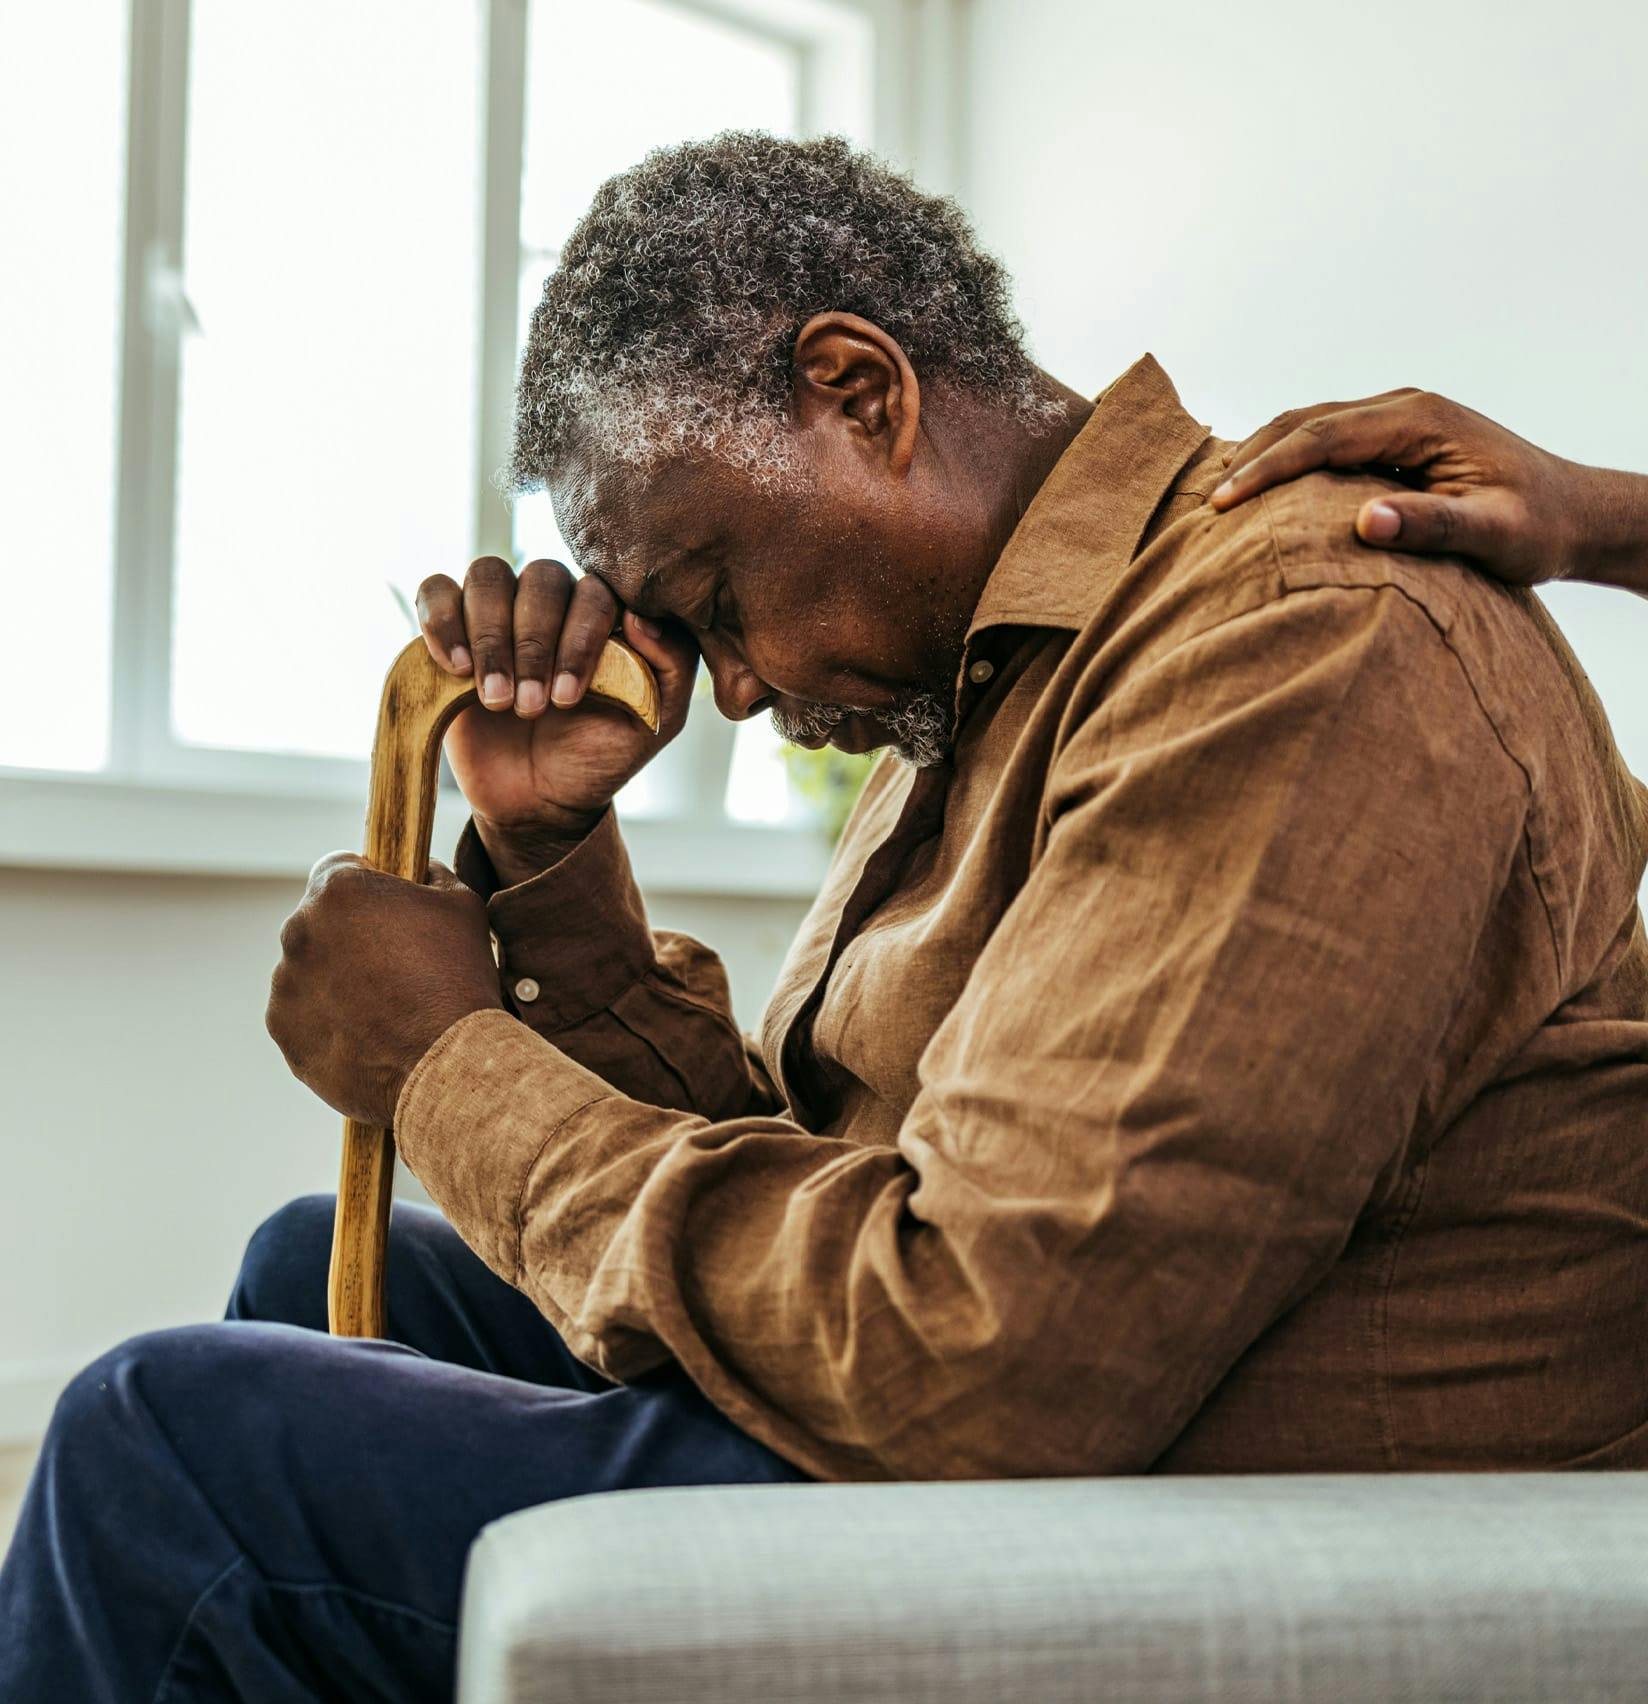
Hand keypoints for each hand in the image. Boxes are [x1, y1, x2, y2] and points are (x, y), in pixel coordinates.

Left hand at [266, 853, 504, 1126]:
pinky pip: (304, 1016)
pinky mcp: (284, 1032)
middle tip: (395, 965)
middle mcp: (299, 931)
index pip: (338, 866)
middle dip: (349, 935)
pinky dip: (329, 1022)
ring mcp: (286, 985)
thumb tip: (421, 869)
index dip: (366, 883)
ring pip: (309, 971)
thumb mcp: (462, 906)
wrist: (448, 1064)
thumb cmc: (459, 978)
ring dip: (337, 980)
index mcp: (339, 891)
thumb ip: (432, 875)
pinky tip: (371, 1035)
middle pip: (320, 921)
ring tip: (387, 1008)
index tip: (385, 907)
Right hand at [415, 557, 699, 855]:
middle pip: (540, 578)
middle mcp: (552, 602)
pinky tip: (456, 669)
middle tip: (530, 707)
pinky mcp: (450, 627)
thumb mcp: (654, 721)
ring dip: (490, 638)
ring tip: (496, 699)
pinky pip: (436, 590)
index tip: (568, 698)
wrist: (539, 799)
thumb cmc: (600, 755)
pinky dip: (441, 621)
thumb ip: (670, 666)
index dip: (579, 638)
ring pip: (488, 576)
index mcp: (602, 614)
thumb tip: (639, 616)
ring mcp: (499, 610)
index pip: (594, 590)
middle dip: (533, 646)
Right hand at [1208, 389, 1614, 586]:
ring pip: (1311, 424)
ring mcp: (1399, 417)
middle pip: (1306, 419)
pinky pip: (1326, 439)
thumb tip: (1366, 522)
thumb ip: (1432, 526)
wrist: (1575, 513)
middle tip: (1204, 502)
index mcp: (1422, 420)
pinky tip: (1260, 486)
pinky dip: (1286, 458)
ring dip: (1262, 453)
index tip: (1225, 502)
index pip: (1323, 436)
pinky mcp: (1396, 437)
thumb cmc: (1538, 529)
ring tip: (1219, 494)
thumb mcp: (1494, 536)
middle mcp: (1406, 407)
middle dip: (1250, 456)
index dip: (1268, 468)